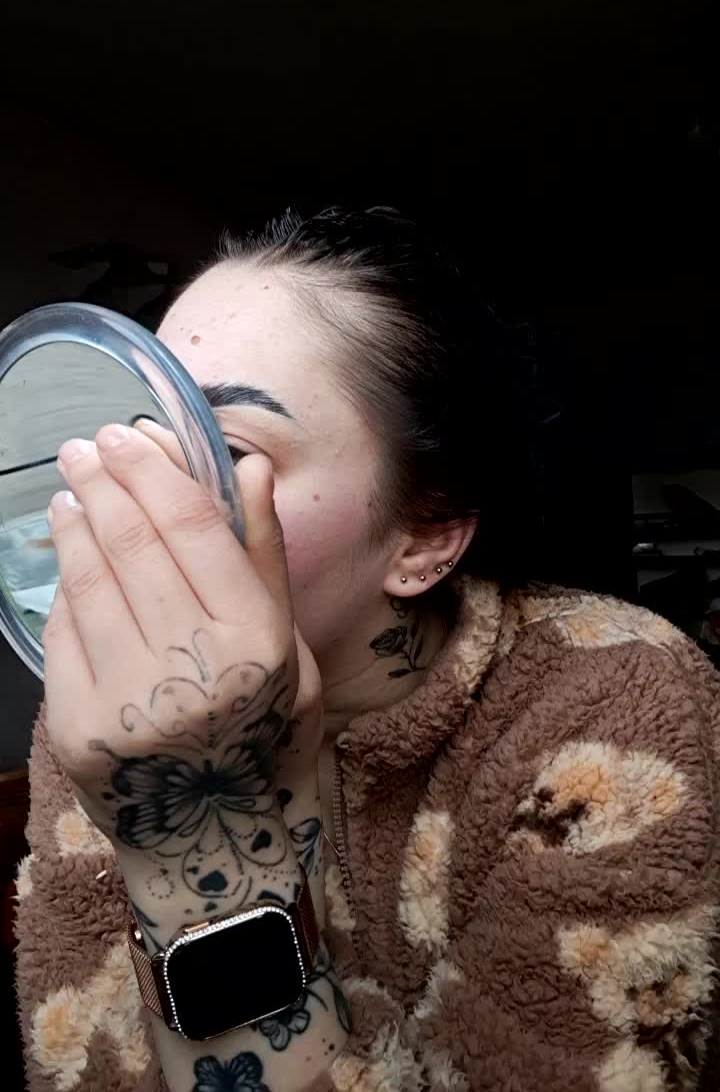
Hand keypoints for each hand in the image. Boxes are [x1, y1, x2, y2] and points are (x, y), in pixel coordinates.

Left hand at [43, 424, 321, 912]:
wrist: (215, 838)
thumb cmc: (261, 726)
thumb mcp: (288, 644)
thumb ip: (264, 555)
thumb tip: (250, 467)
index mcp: (257, 642)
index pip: (194, 531)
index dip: (156, 474)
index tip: (129, 434)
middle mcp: (195, 671)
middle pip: (135, 547)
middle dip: (106, 484)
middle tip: (87, 447)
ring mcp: (131, 704)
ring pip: (91, 584)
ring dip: (75, 526)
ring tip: (72, 492)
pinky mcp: (80, 731)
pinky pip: (63, 635)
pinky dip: (63, 586)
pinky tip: (67, 555)